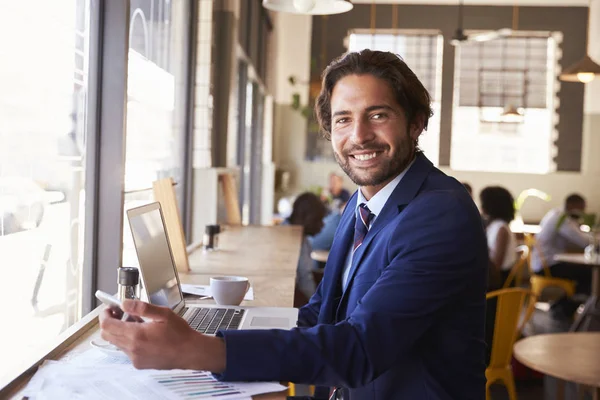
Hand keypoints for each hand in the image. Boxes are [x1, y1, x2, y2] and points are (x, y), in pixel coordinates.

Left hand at [99, 299, 225, 371]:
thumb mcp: (163, 314)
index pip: (107, 325)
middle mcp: (132, 348)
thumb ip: (141, 308)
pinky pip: (126, 350)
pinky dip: (128, 341)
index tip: (109, 308)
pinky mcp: (139, 363)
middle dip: (110, 322)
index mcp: (136, 335)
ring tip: (136, 323)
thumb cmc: (180, 334)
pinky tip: (143, 335)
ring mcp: (135, 358)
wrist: (190, 352)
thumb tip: (125, 303)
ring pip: (117, 342)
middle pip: (107, 335)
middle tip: (119, 313)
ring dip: (120, 331)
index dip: (104, 315)